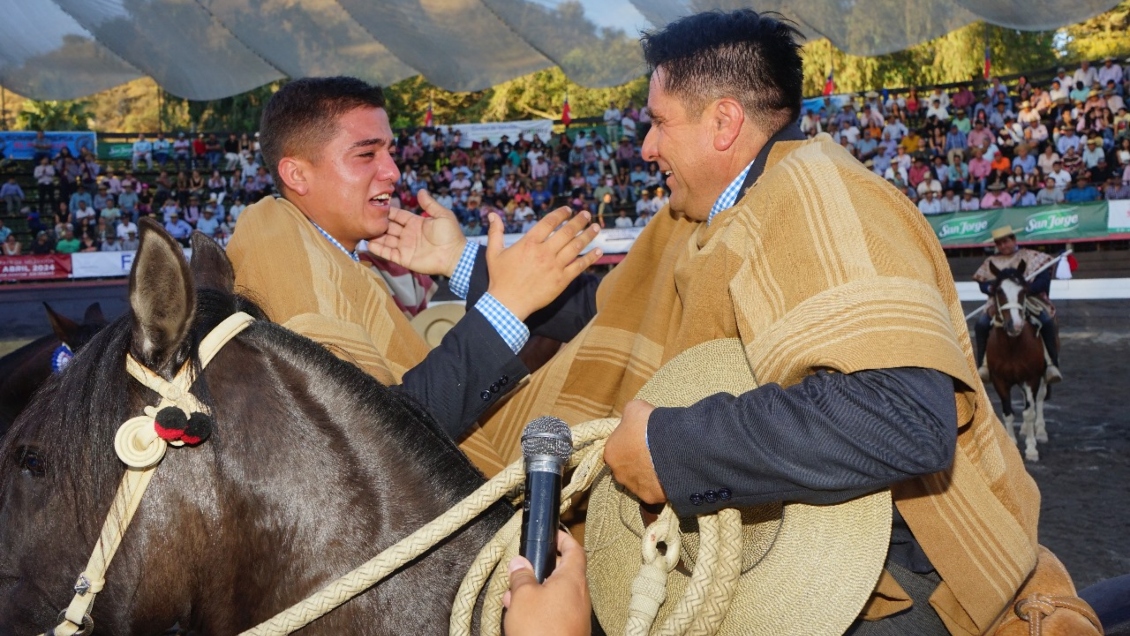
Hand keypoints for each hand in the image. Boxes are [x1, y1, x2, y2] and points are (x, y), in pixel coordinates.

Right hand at [367, 189, 465, 275]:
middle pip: (389, 227)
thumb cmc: (450, 235)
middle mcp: (408, 234)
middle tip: (365, 217)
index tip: (375, 205)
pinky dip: (378, 249)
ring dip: (375, 235)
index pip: (397, 215)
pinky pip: (388, 253)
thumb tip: (421, 190)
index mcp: (415, 223)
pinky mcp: (403, 258)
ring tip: (363, 229)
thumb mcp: (442, 215)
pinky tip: (367, 243)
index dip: (388, 211)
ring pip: (385, 240)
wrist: (454, 256)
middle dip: (378, 223)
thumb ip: (430, 204)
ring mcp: (405, 247)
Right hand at [485, 207, 601, 320]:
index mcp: (529, 243)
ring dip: (588, 235)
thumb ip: (496, 232)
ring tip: (596, 227)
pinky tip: (598, 251)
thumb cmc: (500, 278)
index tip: (568, 210)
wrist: (508, 303)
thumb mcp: (494, 253)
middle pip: (567, 232)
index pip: (549, 222)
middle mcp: (544, 252)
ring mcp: (555, 266)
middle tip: (586, 214)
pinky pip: (579, 266)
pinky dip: (590, 258)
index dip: (561, 214)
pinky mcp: (562, 280)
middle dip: (579, 221)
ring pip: (576, 246)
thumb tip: (493, 215)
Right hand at [503, 530, 590, 635]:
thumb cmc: (541, 630)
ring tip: (513, 598)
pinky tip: (520, 617)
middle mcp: (580, 595)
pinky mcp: (570, 631)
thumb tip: (519, 563)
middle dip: (540, 570)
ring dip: (536, 592)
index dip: (563, 539)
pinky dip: (540, 609)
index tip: (551, 535)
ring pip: (556, 594)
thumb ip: (521, 577)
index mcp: (572, 579)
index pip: (575, 550)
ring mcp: (577, 615)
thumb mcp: (522, 597)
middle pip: (563, 573)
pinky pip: (556, 612)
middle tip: (522, 571)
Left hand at [604, 399, 665, 504]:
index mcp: (610, 452)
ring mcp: (634, 487)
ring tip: (664, 464)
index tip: (641, 440)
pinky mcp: (650, 498)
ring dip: (648, 474)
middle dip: (637, 462)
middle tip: (653, 453)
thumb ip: (628, 416)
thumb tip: (631, 420)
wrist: (671, 445)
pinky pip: (654, 491)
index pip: (616, 449)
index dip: (629, 444)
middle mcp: (618, 473)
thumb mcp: (634, 409)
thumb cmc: (648, 424)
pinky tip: (670, 476)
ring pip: (639, 481)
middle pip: (626, 468)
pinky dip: (660, 485)